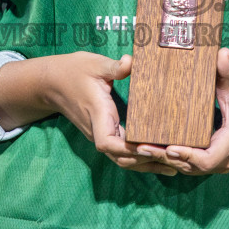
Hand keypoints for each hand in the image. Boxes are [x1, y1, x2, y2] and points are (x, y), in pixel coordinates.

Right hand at [0, 52, 176, 175]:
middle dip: (147, 161)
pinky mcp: (105, 133)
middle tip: (175, 159)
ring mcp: (101, 134)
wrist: (53, 82)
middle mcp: (99, 130)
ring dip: (146, 164)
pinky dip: (140, 159)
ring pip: (122, 159)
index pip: (108, 143)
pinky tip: (159, 158)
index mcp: (98, 115)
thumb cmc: (74, 71)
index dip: (128, 149)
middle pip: (121, 157)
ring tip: (174, 166)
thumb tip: (131, 62)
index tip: (148, 148)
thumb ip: (114, 67)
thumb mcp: (94, 64)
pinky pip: (122, 152)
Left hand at [138, 49, 228, 176]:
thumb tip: (222, 52)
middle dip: (168, 158)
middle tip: (142, 147)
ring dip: (167, 161)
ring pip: (190, 169)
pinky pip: (192, 166)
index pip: (207, 159)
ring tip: (142, 149)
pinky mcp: (214, 163)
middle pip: (193, 166)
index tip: (168, 147)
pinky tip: (154, 150)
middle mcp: (225, 159)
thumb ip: (227, 73)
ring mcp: (220, 164)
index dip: (187, 155)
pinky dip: (174, 160)